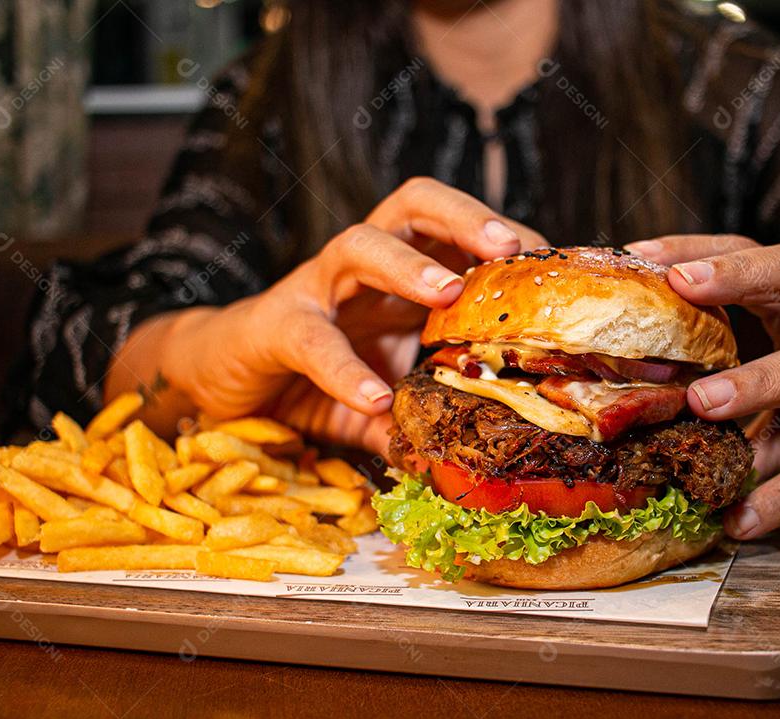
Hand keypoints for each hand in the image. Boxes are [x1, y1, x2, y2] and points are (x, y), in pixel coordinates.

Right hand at [156, 177, 544, 453]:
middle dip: (466, 217)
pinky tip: (376, 396)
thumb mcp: (386, 399)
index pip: (458, 234)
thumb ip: (426, 415)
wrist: (224, 384)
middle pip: (414, 206)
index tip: (556, 267)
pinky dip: (344, 368)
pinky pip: (311, 337)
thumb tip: (486, 450)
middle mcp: (363, 270)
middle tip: (511, 246)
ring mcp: (317, 290)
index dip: (507, 240)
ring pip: (359, 244)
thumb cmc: (312, 380)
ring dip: (407, 263)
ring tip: (449, 291)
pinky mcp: (273, 324)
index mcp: (400, 277)